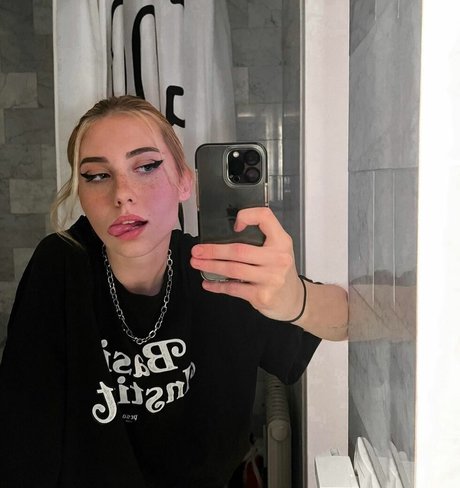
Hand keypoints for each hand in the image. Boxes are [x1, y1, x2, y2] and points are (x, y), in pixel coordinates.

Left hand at [190, 207, 304, 321]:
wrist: (294, 299)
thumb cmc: (280, 270)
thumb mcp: (278, 249)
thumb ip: (260, 238)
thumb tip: (227, 233)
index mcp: (281, 241)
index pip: (265, 217)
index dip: (247, 216)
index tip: (234, 224)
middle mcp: (278, 258)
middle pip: (239, 250)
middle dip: (213, 250)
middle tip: (197, 250)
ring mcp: (271, 278)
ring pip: (233, 270)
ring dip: (211, 266)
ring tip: (197, 263)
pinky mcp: (262, 296)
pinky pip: (234, 288)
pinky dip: (218, 286)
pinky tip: (208, 283)